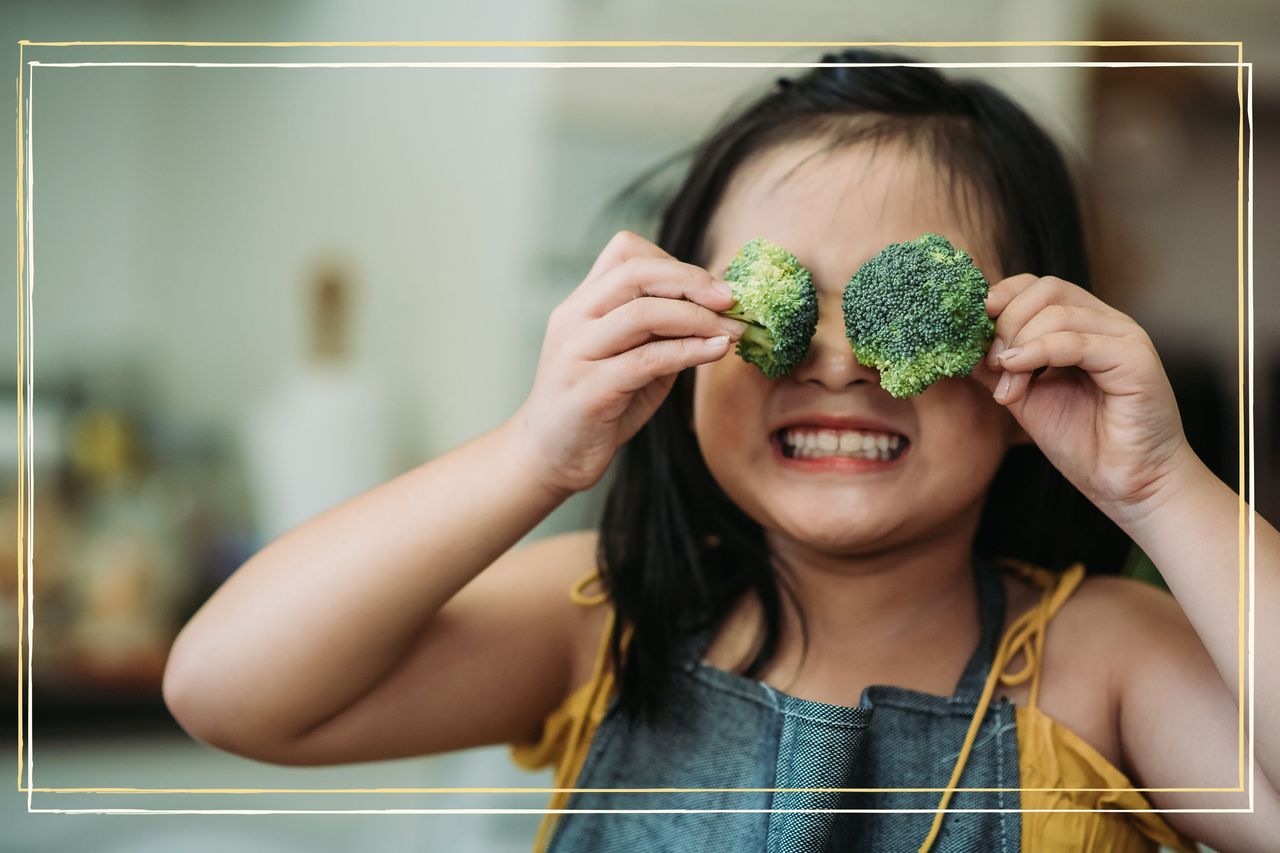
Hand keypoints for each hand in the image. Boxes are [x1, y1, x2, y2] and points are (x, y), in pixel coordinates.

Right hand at [511, 230, 745, 497]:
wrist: (550, 457)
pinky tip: (716, 352)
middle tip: (731, 300)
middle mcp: (573, 319)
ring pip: (643, 313)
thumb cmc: (597, 406)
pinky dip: (690, 351)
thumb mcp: (631, 360)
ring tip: (731, 331)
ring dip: (698, 318)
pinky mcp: (589, 389)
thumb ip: (662, 333)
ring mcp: (577, 352)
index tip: (712, 287)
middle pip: (636, 272)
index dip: (674, 262)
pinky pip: (648, 359)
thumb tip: (719, 311)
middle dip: (692, 281)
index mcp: (581, 304)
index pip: (625, 252)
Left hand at [968, 274, 1197, 523]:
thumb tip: (957, 344)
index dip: (1001, 298)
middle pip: (1046, 289)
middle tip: (992, 363)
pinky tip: (1016, 372)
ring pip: (1058, 313)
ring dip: (1018, 345)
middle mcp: (1106, 323)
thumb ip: (996, 367)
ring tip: (1008, 385)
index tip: (973, 327)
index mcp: (1083, 326)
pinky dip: (1038, 352)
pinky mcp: (1135, 359)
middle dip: (1006, 322)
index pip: (1037, 286)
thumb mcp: (1025, 397)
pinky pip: (1077, 341)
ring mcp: (1124, 337)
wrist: (1128, 484)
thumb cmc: (1083, 442)